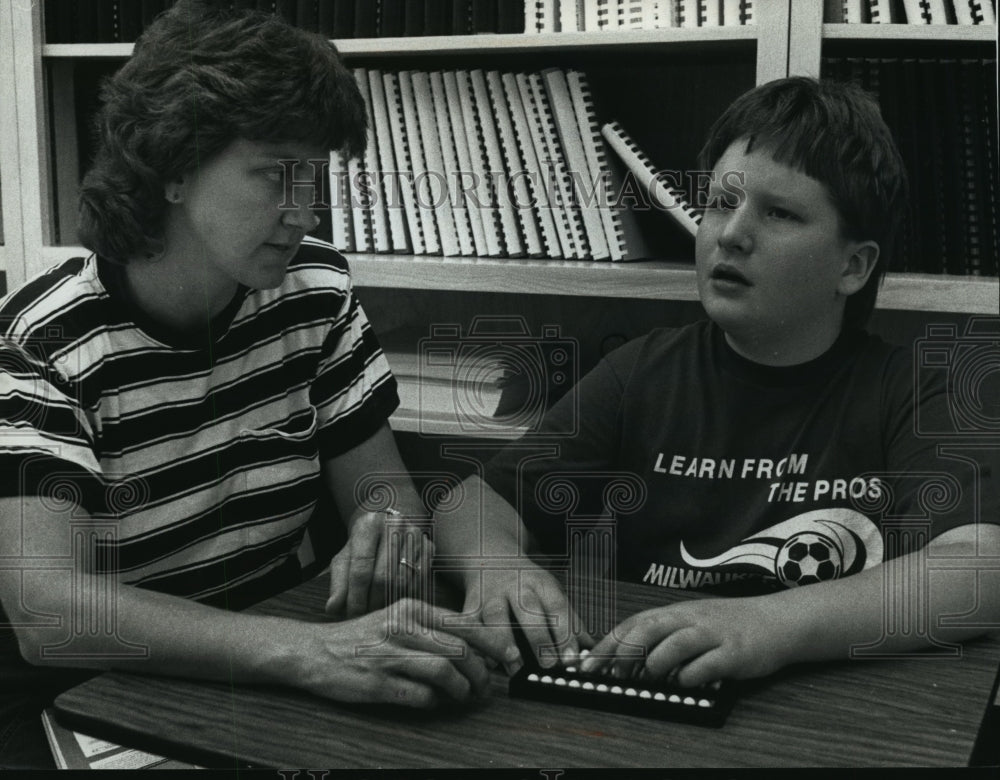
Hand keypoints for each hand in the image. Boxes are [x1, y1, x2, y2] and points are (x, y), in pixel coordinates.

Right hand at [298, 599, 507, 707]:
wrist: (313, 650)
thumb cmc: (361, 637)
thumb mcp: (397, 619)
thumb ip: (431, 629)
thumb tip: (474, 649)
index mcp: (411, 609)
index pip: (463, 624)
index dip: (492, 643)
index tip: (508, 658)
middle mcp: (402, 627)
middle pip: (459, 649)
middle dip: (480, 672)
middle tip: (485, 687)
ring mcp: (389, 654)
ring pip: (444, 671)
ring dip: (461, 689)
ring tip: (463, 696)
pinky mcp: (377, 682)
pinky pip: (420, 695)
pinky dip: (435, 702)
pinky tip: (435, 701)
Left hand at [325, 510, 432, 618]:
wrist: (389, 520)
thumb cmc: (363, 543)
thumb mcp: (346, 557)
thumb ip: (339, 582)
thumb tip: (333, 608)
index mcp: (369, 524)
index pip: (361, 568)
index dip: (356, 596)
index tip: (351, 615)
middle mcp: (395, 525)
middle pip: (384, 577)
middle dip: (372, 602)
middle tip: (365, 617)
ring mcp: (415, 536)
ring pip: (403, 582)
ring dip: (389, 602)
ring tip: (377, 610)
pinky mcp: (429, 547)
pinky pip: (419, 582)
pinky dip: (405, 596)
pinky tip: (395, 600)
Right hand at [454, 561, 592, 675]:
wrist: (489, 556)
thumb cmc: (526, 583)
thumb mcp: (550, 592)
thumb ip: (570, 622)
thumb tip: (592, 651)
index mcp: (541, 584)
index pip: (557, 606)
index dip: (565, 633)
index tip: (572, 658)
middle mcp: (515, 586)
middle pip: (528, 608)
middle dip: (538, 636)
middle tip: (548, 665)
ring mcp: (490, 595)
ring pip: (495, 615)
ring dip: (504, 641)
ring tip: (514, 667)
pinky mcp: (469, 605)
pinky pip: (468, 624)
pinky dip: (473, 642)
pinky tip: (482, 661)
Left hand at [580, 596, 791, 686]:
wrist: (777, 620)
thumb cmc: (729, 625)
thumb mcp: (692, 622)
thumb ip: (663, 635)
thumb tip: (625, 659)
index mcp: (677, 612)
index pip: (634, 623)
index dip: (609, 643)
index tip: (587, 663)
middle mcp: (691, 618)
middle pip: (649, 628)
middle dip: (624, 652)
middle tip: (610, 674)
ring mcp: (713, 634)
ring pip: (675, 643)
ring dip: (657, 663)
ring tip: (651, 677)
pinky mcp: (735, 652)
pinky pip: (707, 664)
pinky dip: (690, 675)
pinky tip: (685, 682)